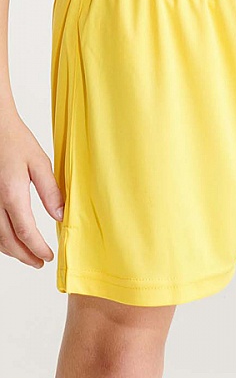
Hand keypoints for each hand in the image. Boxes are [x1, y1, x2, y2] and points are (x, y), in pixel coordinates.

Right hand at [0, 111, 64, 268]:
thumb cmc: (16, 141)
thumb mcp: (40, 162)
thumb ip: (51, 190)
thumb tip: (61, 216)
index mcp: (12, 194)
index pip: (25, 232)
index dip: (37, 248)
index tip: (48, 256)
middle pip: (7, 241)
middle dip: (24, 255)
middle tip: (39, 263)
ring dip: (11, 250)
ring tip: (28, 255)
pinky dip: (1, 238)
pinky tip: (12, 239)